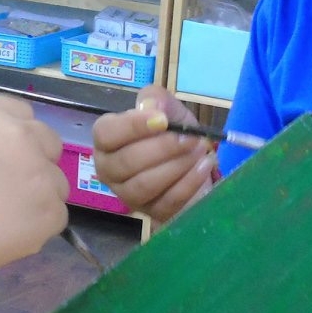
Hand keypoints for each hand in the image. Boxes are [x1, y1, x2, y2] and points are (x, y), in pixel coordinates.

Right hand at [0, 95, 70, 279]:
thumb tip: (9, 159)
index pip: (24, 113)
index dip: (17, 137)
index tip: (6, 156)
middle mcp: (24, 136)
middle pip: (50, 143)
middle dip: (36, 163)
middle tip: (8, 190)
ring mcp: (43, 174)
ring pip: (56, 184)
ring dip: (38, 198)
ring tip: (0, 219)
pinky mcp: (52, 212)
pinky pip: (55, 217)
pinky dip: (37, 229)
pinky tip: (5, 235)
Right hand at [89, 87, 215, 222]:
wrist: (191, 164)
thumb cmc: (170, 135)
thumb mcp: (167, 110)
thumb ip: (156, 100)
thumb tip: (152, 108)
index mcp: (106, 140)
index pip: (106, 133)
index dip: (133, 126)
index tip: (163, 120)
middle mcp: (109, 170)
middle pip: (127, 161)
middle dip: (163, 148)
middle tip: (191, 137)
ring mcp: (128, 195)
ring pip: (145, 184)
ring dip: (177, 165)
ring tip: (200, 150)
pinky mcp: (152, 212)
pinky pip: (168, 200)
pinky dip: (189, 182)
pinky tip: (204, 166)